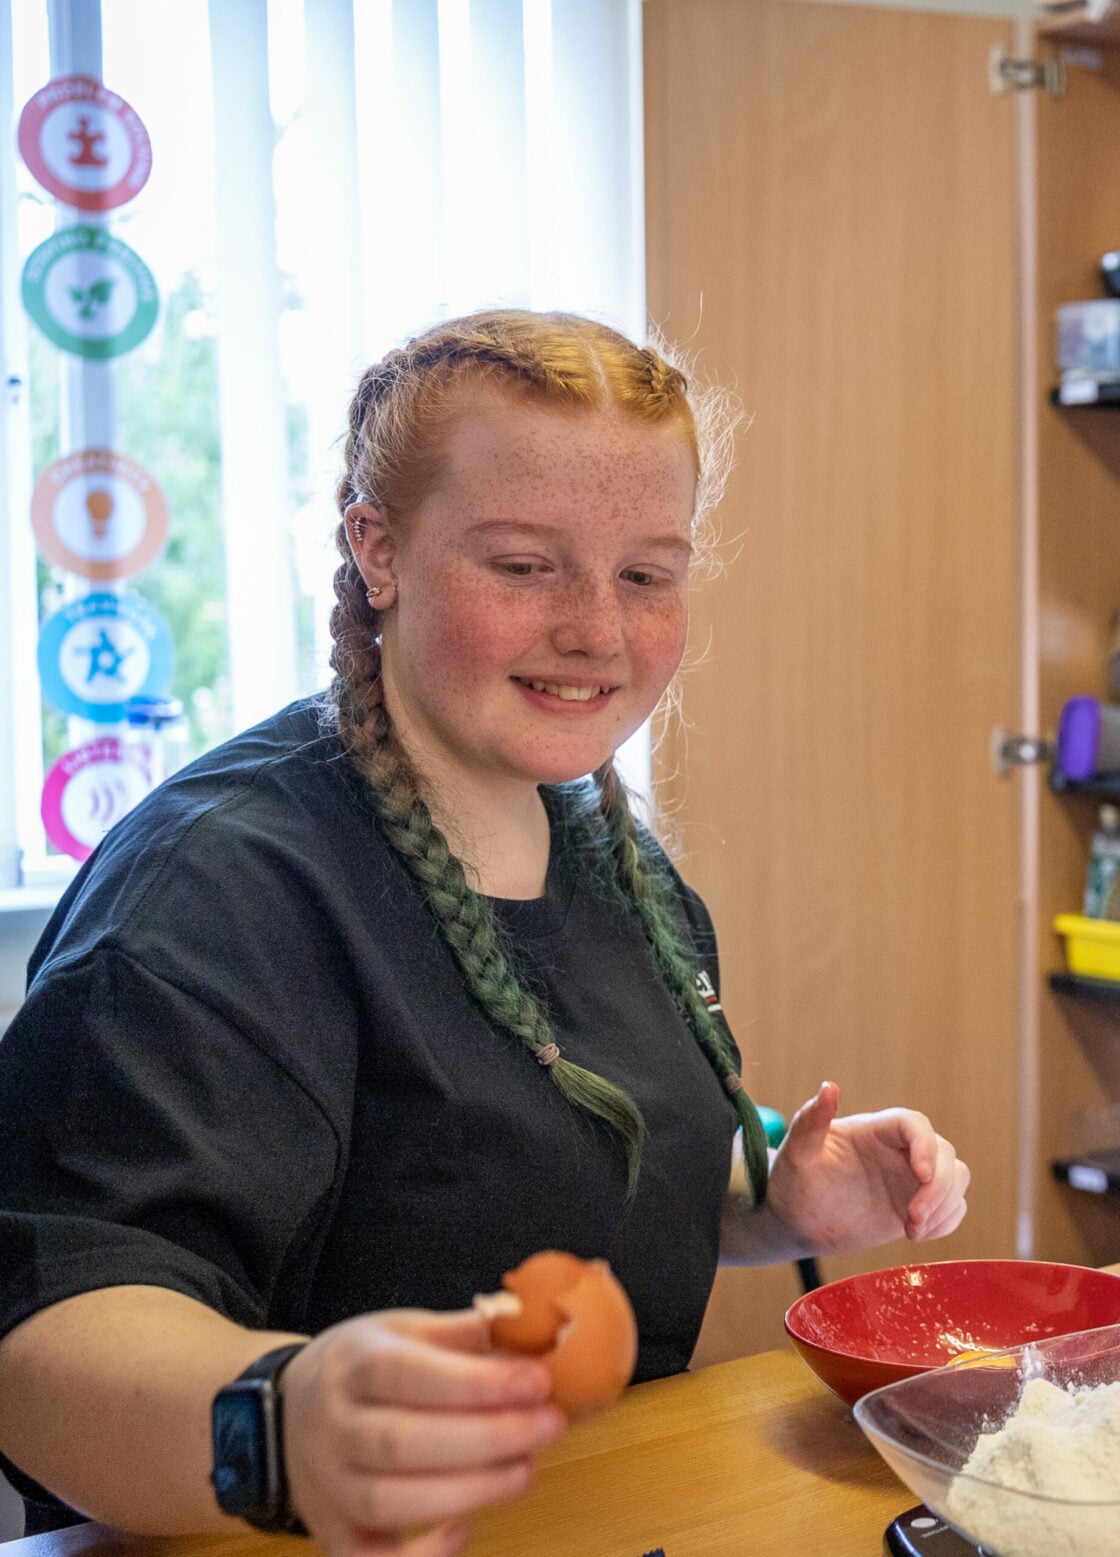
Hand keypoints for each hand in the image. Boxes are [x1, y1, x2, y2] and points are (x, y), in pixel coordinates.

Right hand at [281, 1308, 567, 1556]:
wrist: (285, 1414)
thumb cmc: (364, 1367)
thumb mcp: (403, 1330)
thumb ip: (462, 1333)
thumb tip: (528, 1324)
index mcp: (354, 1364)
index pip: (410, 1374)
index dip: (476, 1382)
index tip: (537, 1381)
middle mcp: (335, 1425)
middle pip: (402, 1441)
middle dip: (486, 1437)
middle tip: (549, 1425)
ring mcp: (330, 1484)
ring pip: (390, 1500)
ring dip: (467, 1491)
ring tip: (524, 1470)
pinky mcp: (334, 1533)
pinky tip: (464, 1531)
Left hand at [765, 1081, 969, 1255]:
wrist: (796, 1220)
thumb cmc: (793, 1182)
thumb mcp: (797, 1152)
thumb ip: (811, 1120)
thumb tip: (828, 1087)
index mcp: (874, 1131)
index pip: (915, 1125)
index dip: (926, 1146)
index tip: (921, 1176)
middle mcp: (898, 1150)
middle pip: (944, 1153)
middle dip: (939, 1186)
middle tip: (912, 1219)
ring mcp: (910, 1178)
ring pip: (955, 1177)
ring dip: (945, 1204)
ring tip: (913, 1229)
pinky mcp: (916, 1205)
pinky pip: (951, 1207)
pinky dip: (946, 1221)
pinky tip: (917, 1235)